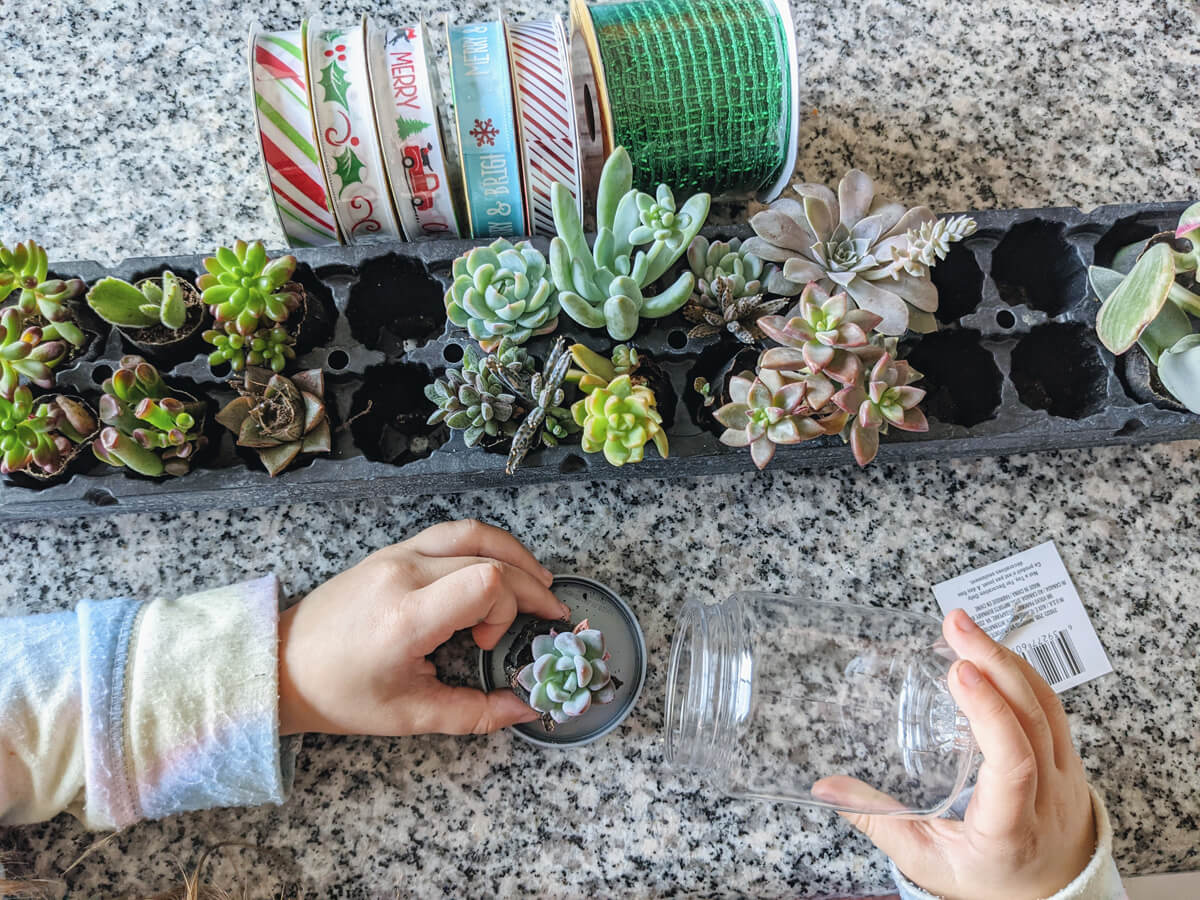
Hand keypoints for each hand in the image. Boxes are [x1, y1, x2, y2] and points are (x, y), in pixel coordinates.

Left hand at [276, 520, 567, 736]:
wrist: (281, 665)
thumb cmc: (339, 695)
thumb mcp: (410, 716)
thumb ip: (476, 713)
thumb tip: (527, 707)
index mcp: (407, 615)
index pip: (486, 582)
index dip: (509, 610)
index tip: (490, 644)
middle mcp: (403, 573)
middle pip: (490, 557)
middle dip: (527, 586)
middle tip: (547, 614)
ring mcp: (396, 555)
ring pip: (473, 532)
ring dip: (513, 554)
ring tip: (537, 581)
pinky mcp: (391, 551)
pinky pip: (450, 534)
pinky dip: (484, 547)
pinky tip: (498, 569)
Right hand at [815, 609, 1095, 899]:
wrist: (1053, 895)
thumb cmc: (988, 877)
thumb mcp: (927, 858)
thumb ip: (878, 821)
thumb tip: (825, 786)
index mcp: (1011, 825)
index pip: (1014, 763)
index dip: (991, 713)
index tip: (961, 672)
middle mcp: (1048, 794)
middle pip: (1033, 718)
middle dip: (993, 662)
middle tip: (955, 625)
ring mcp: (1066, 773)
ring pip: (1047, 705)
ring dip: (1006, 658)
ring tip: (965, 627)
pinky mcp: (1067, 756)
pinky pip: (1052, 705)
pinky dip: (1022, 671)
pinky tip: (992, 651)